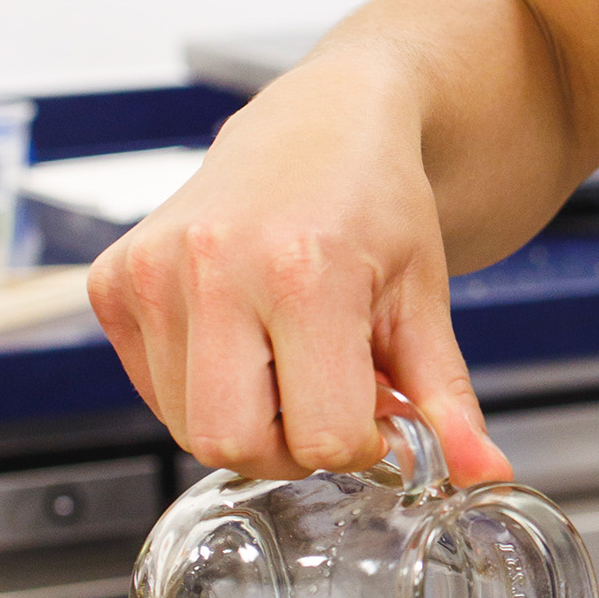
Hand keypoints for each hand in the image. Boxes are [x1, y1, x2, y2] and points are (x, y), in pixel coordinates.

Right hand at [88, 56, 507, 486]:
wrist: (320, 124)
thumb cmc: (376, 202)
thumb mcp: (423, 298)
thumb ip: (446, 397)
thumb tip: (484, 472)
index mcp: (304, 273)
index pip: (320, 435)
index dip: (357, 443)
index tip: (376, 410)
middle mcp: (214, 268)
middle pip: (232, 444)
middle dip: (289, 447)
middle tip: (326, 398)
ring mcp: (152, 272)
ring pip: (187, 427)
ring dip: (245, 419)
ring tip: (286, 360)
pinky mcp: (114, 280)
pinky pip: (152, 389)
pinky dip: (199, 390)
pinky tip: (241, 340)